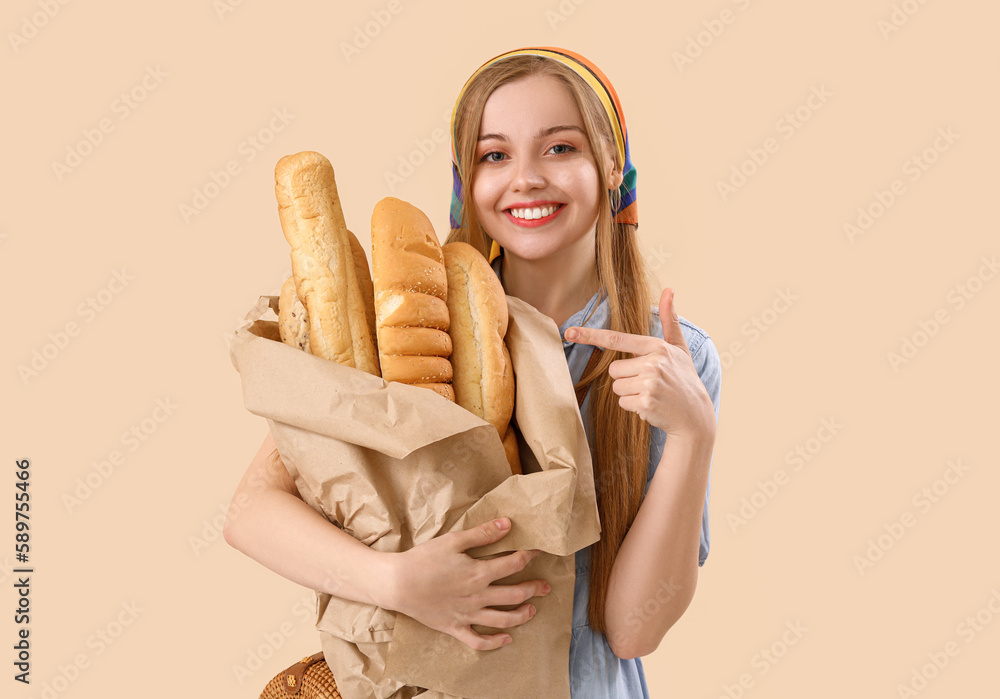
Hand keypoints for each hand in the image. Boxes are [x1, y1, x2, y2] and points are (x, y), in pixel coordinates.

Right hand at [387, 517, 551, 650]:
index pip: (513, 563)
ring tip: (532, 610)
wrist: (396, 584)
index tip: (539, 551)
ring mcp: (467, 615)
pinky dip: (495, 643)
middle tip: (546, 586)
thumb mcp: (453, 540)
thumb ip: (482, 534)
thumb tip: (508, 524)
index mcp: (479, 572)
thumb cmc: (423, 559)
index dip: (529, 555)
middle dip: (534, 588)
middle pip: (515, 594)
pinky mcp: (455, 628)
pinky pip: (479, 641)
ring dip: (522, 615)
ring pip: (503, 619)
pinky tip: (506, 639)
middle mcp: (478, 596)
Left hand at [564, 288, 714, 439]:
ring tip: (651, 393)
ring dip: (630, 393)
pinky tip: (651, 405)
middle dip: (627, 377)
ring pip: (617, 387)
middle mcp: (652, 363)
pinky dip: (633, 407)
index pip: (616, 339)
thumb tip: (669, 290)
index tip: (569, 332)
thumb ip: (670, 320)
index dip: (590, 335)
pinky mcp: (646, 403)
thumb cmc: (683, 378)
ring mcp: (649, 383)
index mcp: (656, 347)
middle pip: (614, 369)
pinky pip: (622, 403)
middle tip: (648, 382)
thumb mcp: (679, 347)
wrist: (695, 414)